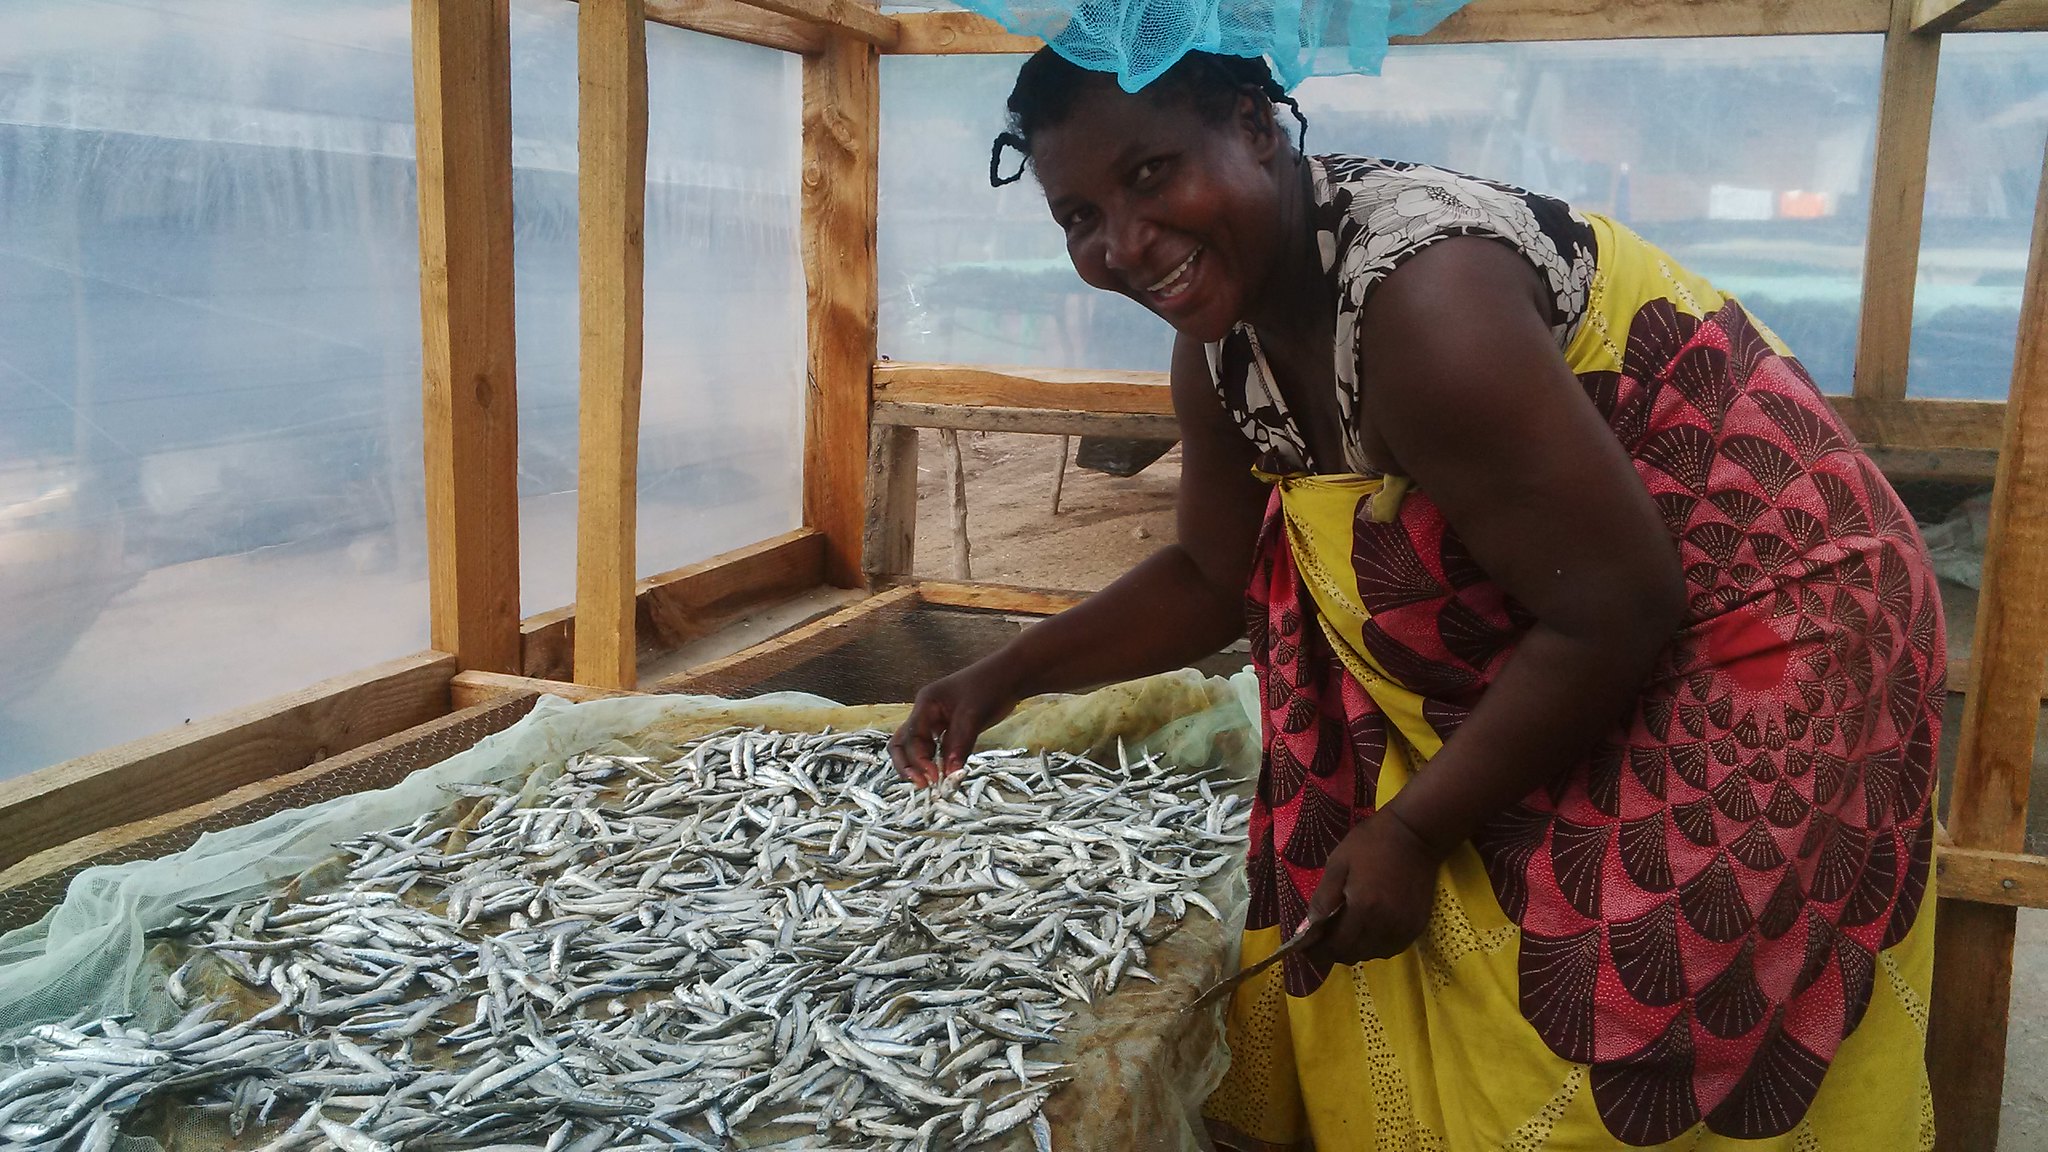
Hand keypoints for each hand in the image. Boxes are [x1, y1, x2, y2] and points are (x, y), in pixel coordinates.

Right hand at [888, 661, 1022, 786]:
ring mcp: (936, 720)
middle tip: (922, 785)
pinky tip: (945, 774)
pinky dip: (937, 761)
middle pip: (903, 742)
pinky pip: (936, 747)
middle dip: (908, 765)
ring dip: (922, 765)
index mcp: (926, 704)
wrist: (1010, 675)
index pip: (910, 738)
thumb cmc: (990, 688)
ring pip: (919, 747)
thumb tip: (948, 774)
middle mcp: (926, 712)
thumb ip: (959, 745)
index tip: (934, 778)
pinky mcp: (949, 727)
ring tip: (934, 784)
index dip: (918, 760)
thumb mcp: (973, 717)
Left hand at [1304, 808, 1443, 965]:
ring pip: (1372, 954)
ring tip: (1344, 932)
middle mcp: (1385, 924)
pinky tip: (1367, 929)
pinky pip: (1391, 948)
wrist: (1416, 834)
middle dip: (1334, 951)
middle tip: (1323, 938)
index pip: (1337, 946)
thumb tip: (1309, 929)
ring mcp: (1404, 928)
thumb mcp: (1338, 863)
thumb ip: (1323, 899)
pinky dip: (1375, 945)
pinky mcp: (1417, 926)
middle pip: (1354, 954)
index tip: (1306, 948)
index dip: (1319, 952)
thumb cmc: (1372, 843)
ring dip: (1355, 949)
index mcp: (1363, 907)